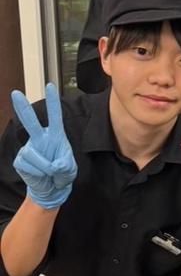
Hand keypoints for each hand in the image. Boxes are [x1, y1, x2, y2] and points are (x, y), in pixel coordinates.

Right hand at [11, 83, 76, 209]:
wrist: (52, 189)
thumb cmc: (62, 174)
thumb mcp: (70, 170)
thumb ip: (65, 166)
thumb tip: (53, 165)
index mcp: (56, 136)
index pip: (55, 116)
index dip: (53, 102)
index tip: (50, 86)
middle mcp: (40, 139)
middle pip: (31, 122)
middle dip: (23, 108)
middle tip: (15, 93)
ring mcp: (29, 148)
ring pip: (32, 154)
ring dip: (44, 166)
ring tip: (50, 172)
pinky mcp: (20, 160)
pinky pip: (27, 165)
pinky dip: (37, 173)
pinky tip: (40, 175)